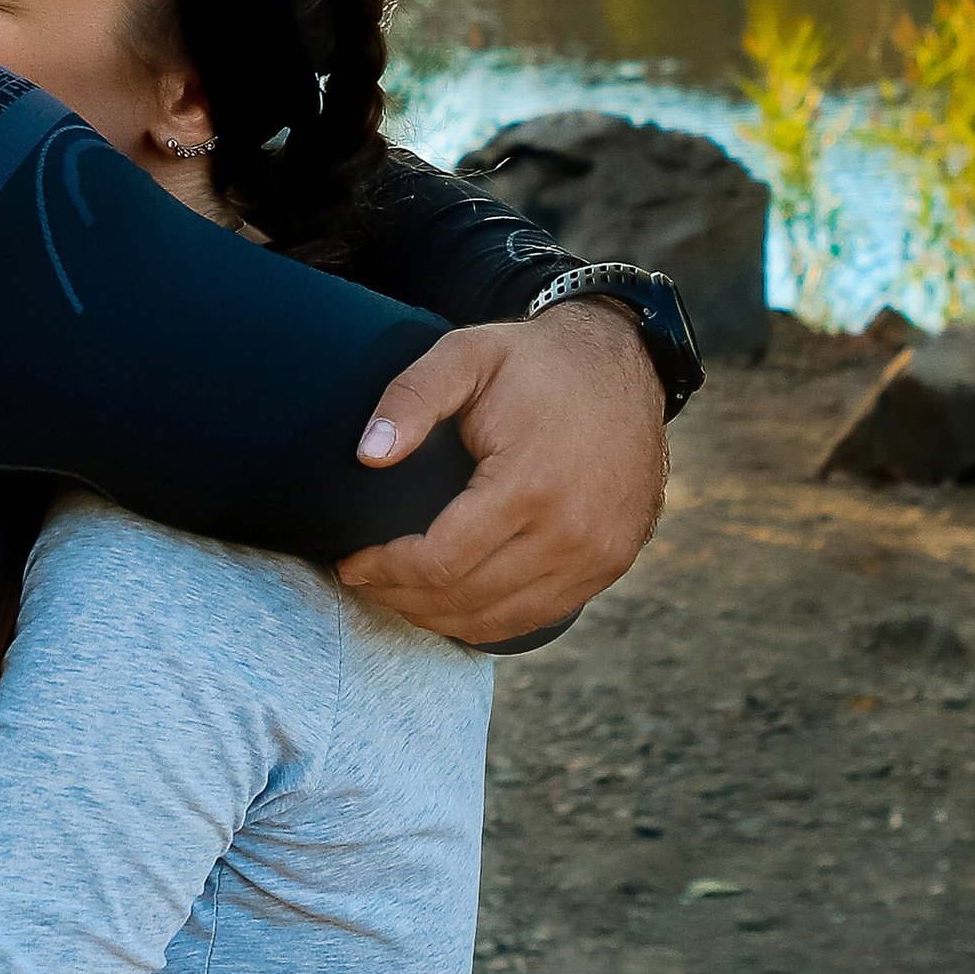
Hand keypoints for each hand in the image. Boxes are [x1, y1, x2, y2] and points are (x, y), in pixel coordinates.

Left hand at [335, 300, 667, 644]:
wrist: (624, 367)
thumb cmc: (535, 362)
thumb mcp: (465, 354)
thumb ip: (411, 397)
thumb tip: (368, 454)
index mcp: (531, 482)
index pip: (442, 559)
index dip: (386, 568)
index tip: (350, 561)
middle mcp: (571, 532)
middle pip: (467, 598)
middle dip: (402, 596)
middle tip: (363, 581)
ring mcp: (597, 556)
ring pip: (500, 619)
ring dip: (439, 616)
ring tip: (396, 594)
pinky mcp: (610, 566)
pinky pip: (538, 616)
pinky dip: (486, 619)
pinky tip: (450, 602)